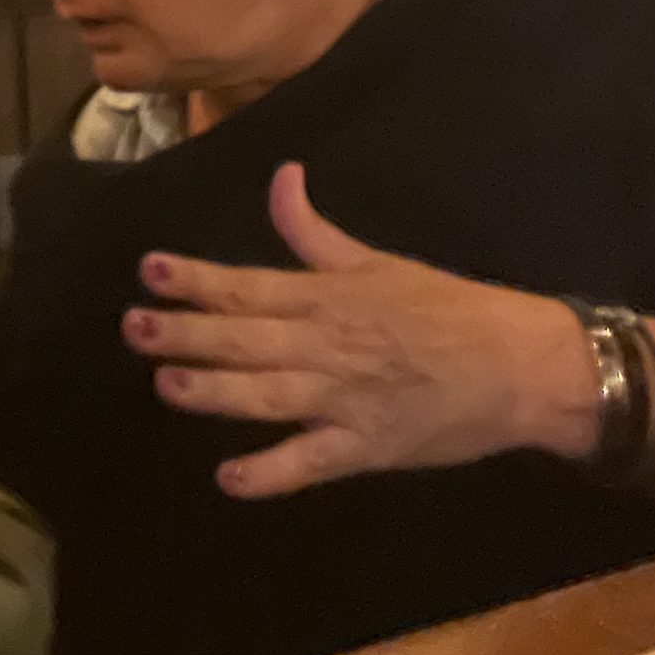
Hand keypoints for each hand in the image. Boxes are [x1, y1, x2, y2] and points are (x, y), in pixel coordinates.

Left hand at [124, 163, 596, 497]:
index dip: (198, 279)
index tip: (150, 270)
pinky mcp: (366, 447)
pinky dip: (272, 473)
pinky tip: (229, 479)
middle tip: (134, 327)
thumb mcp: (377, 261)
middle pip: (248, 339)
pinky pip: (311, 462)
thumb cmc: (446, 310)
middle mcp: (328, 344)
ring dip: (217, 391)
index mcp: (330, 297)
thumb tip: (281, 176)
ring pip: (269, 395)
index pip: (251, 286)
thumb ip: (314, 230)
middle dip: (189, 332)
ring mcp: (345, 399)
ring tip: (167, 385)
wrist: (520, 364)